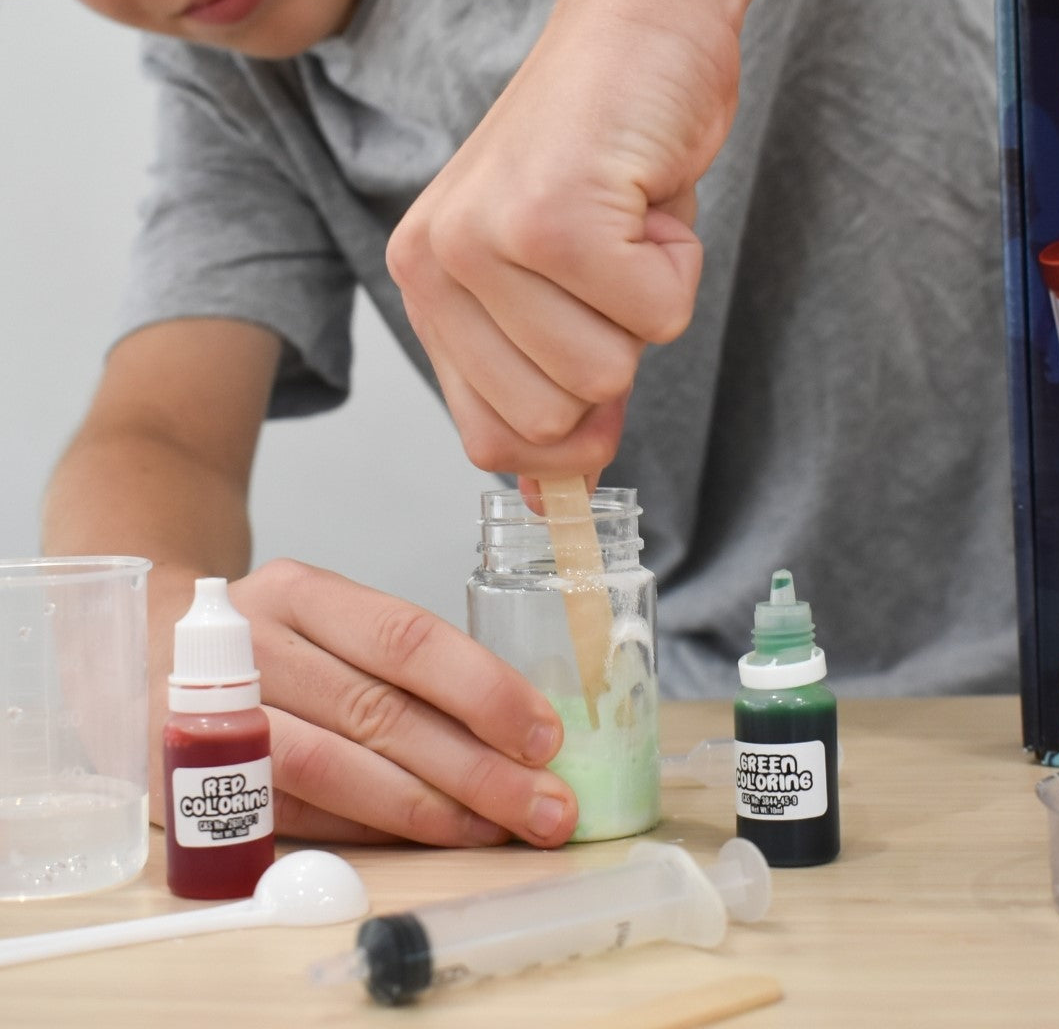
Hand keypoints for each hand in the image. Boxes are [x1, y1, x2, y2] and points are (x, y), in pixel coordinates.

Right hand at [150, 559, 577, 846]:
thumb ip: (404, 663)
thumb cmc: (273, 641)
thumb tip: (517, 730)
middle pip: (377, 710)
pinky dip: (372, 830)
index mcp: (299, 590)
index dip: (481, 688)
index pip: (403, 636)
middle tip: (546, 804)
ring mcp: (213, 718)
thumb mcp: (328, 619)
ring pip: (335, 769)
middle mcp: (250, 646)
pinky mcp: (191, 782)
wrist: (143, 652)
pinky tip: (432, 837)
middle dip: (476, 767)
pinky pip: (300, 813)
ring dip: (429, 809)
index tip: (544, 734)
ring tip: (500, 827)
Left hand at [386, 0, 728, 479]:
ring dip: (647, 308)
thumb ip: (551, 384)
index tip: (601, 405)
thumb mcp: (562, 282)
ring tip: (628, 225)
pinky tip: (649, 200)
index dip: (560, 442)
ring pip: (604, 372)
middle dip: (613, 354)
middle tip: (614, 265)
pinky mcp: (552, 215)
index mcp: (427, 285)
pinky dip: (679, 268)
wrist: (641, 25)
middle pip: (550, 421)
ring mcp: (486, 240)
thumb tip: (553, 499)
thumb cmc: (607, 154)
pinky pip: (654, 316)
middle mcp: (436, 264)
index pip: (487, 439)